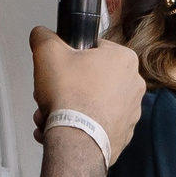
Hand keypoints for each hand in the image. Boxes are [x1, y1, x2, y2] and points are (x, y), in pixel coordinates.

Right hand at [29, 26, 142, 164]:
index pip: (92, 50)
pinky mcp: (122, 134)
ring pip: (90, 103)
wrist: (77, 141)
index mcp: (124, 59)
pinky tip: (62, 128)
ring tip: (51, 114)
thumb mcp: (48, 52)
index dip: (68, 59)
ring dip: (67, 108)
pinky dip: (78, 125)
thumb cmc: (70, 98)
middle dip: (63, 88)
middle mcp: (133, 85)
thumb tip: (42, 34)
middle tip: (50, 93)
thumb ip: (44, 36)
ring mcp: (131, 112)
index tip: (59, 68)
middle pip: (89, 79)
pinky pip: (95, 124)